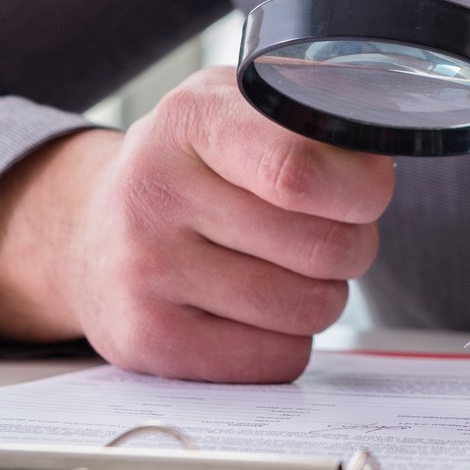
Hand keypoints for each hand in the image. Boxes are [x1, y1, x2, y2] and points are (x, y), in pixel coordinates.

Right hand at [64, 67, 393, 382]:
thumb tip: (379, 165)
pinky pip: (278, 360)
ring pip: (307, 309)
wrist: (90, 234)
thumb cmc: (191, 168)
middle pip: (321, 247)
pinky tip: (255, 309)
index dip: (360, 189)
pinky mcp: (148, 341)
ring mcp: (145, 272)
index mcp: (191, 119)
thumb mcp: (236, 109)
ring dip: (321, 294)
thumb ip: (307, 121)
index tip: (368, 191)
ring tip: (288, 269)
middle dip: (353, 244)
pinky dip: (288, 340)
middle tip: (330, 231)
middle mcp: (155, 193)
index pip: (300, 170)